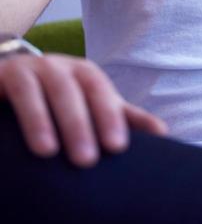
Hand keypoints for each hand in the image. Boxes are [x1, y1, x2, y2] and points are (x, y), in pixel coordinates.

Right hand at [0, 52, 166, 166]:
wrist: (12, 81)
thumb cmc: (59, 97)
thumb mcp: (90, 103)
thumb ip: (122, 116)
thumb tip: (162, 132)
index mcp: (83, 72)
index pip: (100, 90)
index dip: (109, 115)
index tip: (118, 147)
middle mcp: (58, 66)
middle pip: (72, 90)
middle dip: (80, 123)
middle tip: (87, 160)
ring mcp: (29, 70)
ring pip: (38, 90)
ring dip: (43, 119)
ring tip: (49, 152)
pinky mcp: (5, 77)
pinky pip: (13, 92)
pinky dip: (19, 112)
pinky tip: (19, 139)